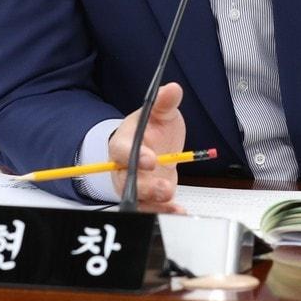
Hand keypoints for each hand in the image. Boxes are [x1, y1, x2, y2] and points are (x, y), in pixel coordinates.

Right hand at [108, 82, 185, 211]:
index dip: (135, 156)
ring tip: (172, 203)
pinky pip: (151, 208)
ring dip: (154, 204)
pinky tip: (178, 211)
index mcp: (123, 144)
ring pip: (137, 199)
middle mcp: (124, 168)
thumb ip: (164, 104)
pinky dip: (164, 211)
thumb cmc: (153, 129)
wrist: (155, 147)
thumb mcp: (160, 114)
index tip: (150, 159)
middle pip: (127, 181)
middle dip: (144, 186)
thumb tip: (172, 89)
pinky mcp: (147, 198)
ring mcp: (135, 185)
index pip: (123, 151)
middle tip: (164, 187)